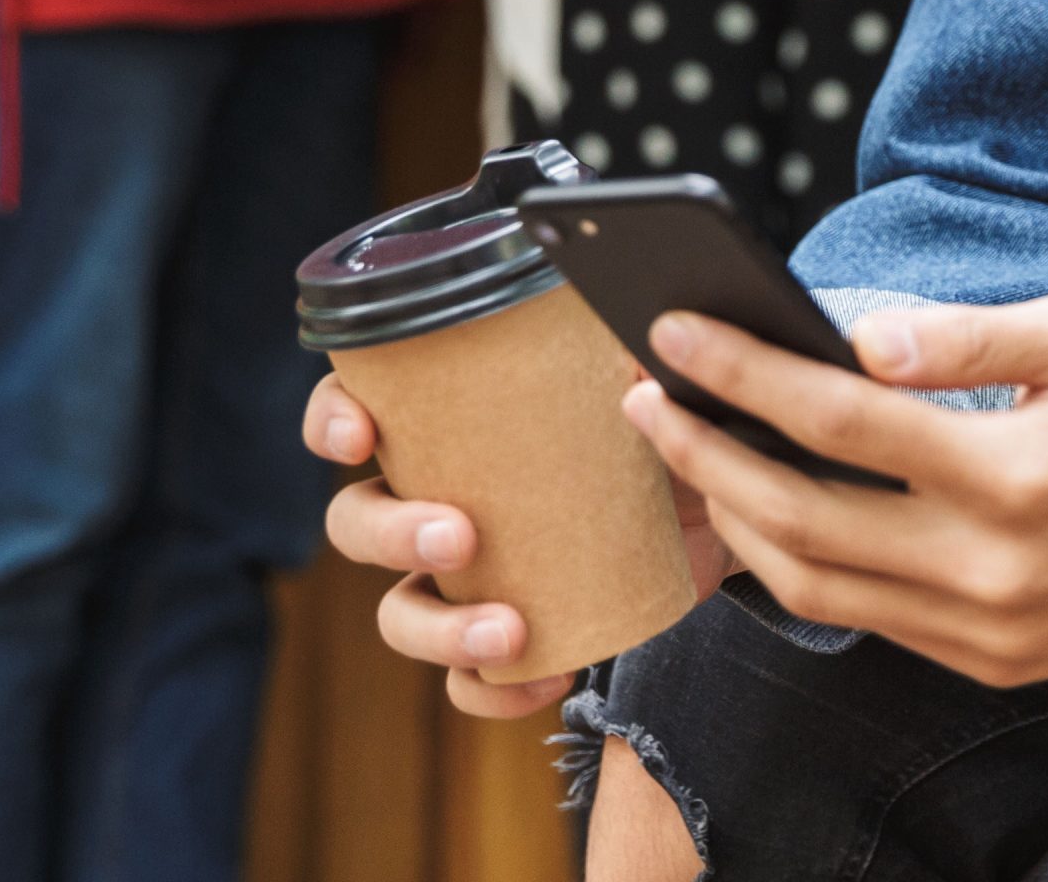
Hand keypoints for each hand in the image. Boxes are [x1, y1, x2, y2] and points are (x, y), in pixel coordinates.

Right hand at [304, 371, 729, 720]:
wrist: (713, 497)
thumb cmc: (656, 421)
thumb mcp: (648, 382)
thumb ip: (636, 361)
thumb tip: (643, 358)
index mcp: (450, 423)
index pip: (353, 411)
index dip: (333, 421)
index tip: (360, 437)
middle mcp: (438, 498)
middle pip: (357, 521)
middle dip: (391, 533)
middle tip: (460, 537)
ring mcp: (463, 575)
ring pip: (399, 613)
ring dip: (438, 630)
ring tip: (508, 631)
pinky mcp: (506, 635)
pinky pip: (466, 683)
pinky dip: (494, 690)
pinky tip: (547, 677)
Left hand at [620, 294, 1047, 688]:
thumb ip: (972, 338)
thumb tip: (861, 333)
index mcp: (1015, 479)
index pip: (839, 421)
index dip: (743, 376)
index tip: (674, 334)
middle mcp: (992, 573)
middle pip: (800, 520)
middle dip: (706, 454)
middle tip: (645, 397)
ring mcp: (989, 633)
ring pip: (818, 589)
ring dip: (737, 521)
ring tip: (692, 454)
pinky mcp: (995, 664)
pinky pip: (871, 620)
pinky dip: (804, 569)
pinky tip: (775, 514)